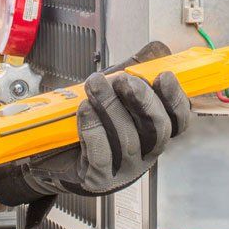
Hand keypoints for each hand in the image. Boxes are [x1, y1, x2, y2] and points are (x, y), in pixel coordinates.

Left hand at [0, 41, 192, 205]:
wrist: (49, 153)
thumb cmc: (87, 122)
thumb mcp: (113, 93)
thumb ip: (136, 71)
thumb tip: (157, 49)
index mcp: (152, 133)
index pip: (178, 120)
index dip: (176, 98)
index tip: (164, 75)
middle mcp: (144, 153)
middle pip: (158, 130)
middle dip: (143, 100)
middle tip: (123, 80)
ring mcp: (123, 169)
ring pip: (128, 140)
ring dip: (110, 108)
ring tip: (94, 86)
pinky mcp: (99, 178)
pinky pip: (102, 155)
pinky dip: (93, 129)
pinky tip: (84, 110)